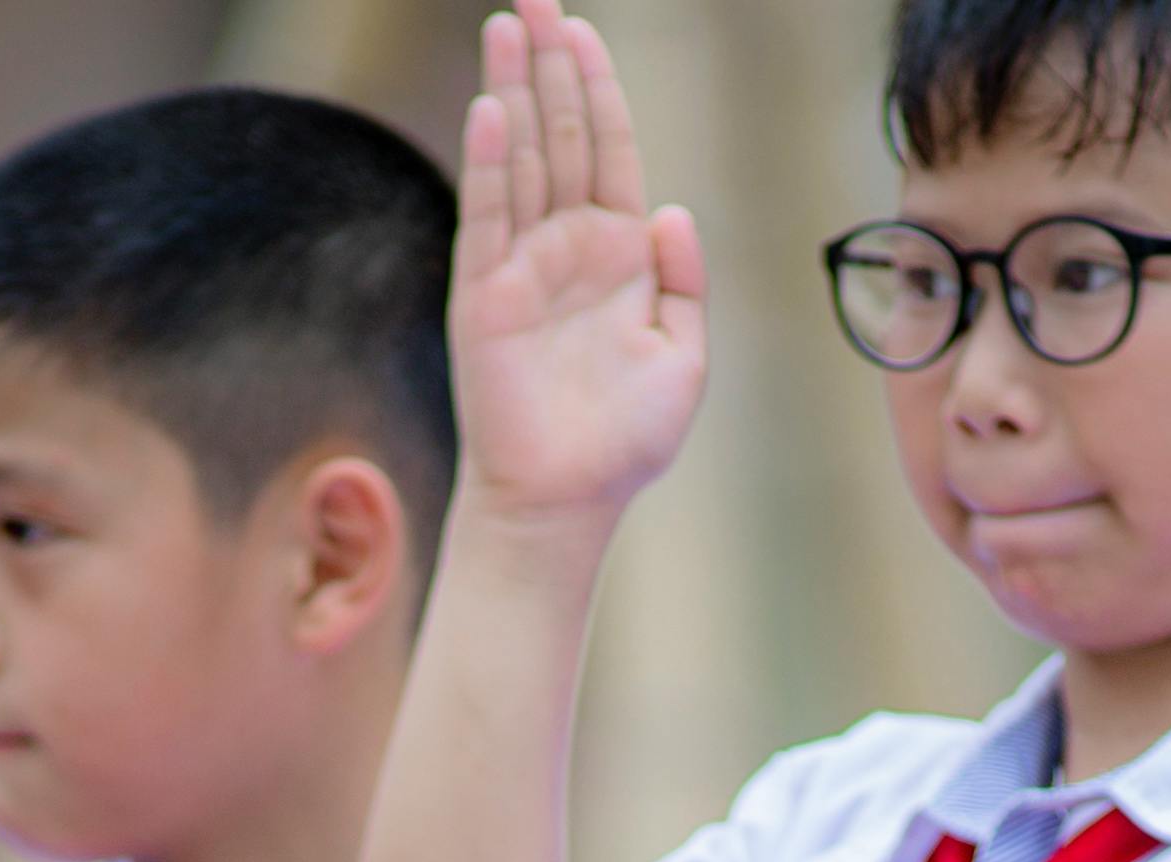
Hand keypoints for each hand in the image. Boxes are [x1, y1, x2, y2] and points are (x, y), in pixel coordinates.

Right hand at [450, 1, 706, 531]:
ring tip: (508, 24)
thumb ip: (685, 284)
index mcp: (616, 255)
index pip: (605, 149)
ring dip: (514, 91)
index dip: (596, 88)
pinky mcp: (484, 297)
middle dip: (549, 65)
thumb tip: (671, 208)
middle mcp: (566, 248)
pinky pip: (488, 216)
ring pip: (519, 159)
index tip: (582, 29)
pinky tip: (492, 108)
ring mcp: (521, 267)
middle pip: (557, 136)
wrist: (566, 505)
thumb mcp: (683, 360)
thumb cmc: (624, 444)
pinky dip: (490, 162)